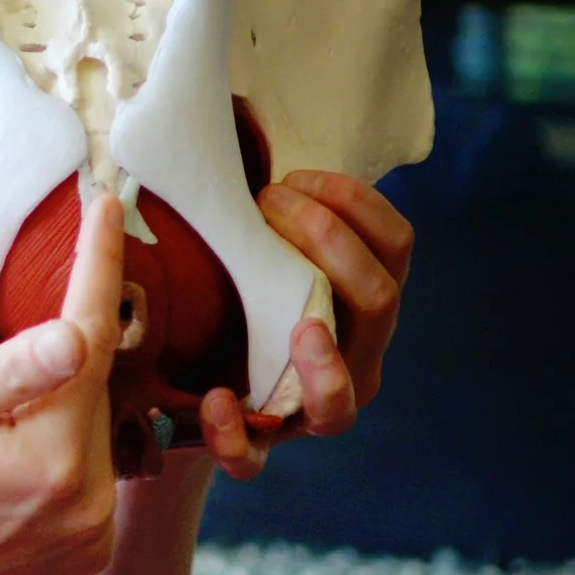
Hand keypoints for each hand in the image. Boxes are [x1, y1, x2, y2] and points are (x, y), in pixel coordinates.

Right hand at [0, 196, 128, 574]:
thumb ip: (5, 373)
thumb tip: (75, 334)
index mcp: (52, 461)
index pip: (90, 339)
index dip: (99, 266)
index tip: (107, 205)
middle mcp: (90, 502)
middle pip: (99, 385)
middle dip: (68, 341)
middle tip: (18, 315)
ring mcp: (93, 532)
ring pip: (98, 425)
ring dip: (65, 396)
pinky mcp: (88, 548)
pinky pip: (93, 469)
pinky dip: (66, 439)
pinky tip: (15, 441)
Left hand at [199, 170, 413, 479]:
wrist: (177, 388)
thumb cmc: (226, 294)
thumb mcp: (247, 245)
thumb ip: (259, 203)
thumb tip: (234, 116)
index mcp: (361, 300)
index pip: (397, 244)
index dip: (357, 202)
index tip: (294, 176)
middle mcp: (353, 356)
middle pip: (380, 302)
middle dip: (330, 243)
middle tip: (269, 205)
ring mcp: (312, 409)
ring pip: (343, 401)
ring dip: (327, 360)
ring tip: (303, 325)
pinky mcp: (260, 448)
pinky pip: (258, 457)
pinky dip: (237, 434)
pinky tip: (214, 400)